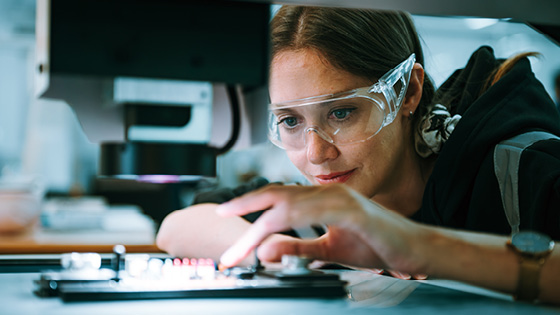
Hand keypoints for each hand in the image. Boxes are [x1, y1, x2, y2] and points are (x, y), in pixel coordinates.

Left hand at [216, 184, 428, 274]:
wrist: (414, 250)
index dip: (251, 206)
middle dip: (246, 204)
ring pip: (292, 203)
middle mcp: (326, 194)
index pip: (279, 201)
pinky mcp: (354, 210)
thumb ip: (297, 248)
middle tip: (219, 213)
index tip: (227, 217)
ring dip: (263, 221)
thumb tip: (265, 250)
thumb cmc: (376, 246)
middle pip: (278, 194)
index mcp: (320, 201)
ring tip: (243, 241)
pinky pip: (318, 210)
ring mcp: (340, 198)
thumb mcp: (328, 250)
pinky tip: (277, 228)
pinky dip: (296, 217)